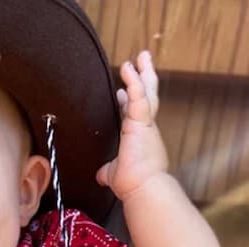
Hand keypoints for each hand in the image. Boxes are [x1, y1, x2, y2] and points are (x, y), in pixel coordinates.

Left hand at [96, 51, 168, 200]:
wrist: (142, 188)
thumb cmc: (132, 184)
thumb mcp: (114, 174)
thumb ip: (108, 170)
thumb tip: (101, 176)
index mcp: (139, 138)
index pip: (134, 114)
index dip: (128, 101)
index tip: (121, 91)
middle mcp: (146, 129)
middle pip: (147, 97)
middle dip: (145, 78)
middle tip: (143, 61)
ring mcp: (145, 124)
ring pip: (146, 92)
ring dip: (142, 73)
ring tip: (140, 56)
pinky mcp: (142, 122)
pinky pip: (139, 96)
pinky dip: (133, 81)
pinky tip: (128, 69)